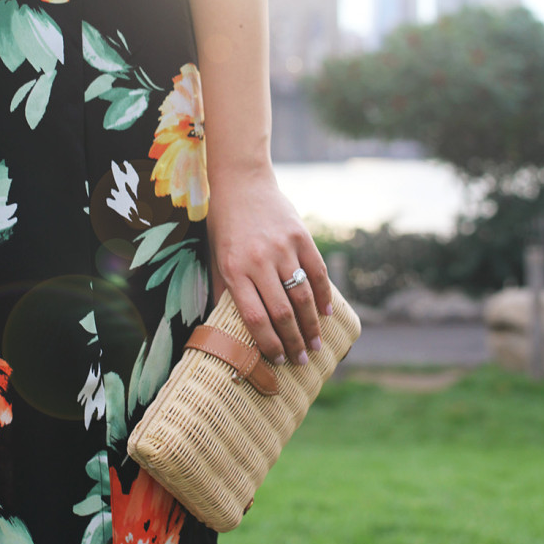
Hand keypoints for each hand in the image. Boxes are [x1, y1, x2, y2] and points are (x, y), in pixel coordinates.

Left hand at [206, 168, 331, 365]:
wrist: (241, 183)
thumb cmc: (224, 225)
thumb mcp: (216, 258)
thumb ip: (223, 291)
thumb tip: (220, 328)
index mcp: (235, 270)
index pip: (254, 317)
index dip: (268, 343)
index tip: (277, 360)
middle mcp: (259, 261)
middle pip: (282, 312)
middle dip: (294, 342)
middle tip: (301, 360)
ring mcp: (282, 248)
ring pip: (302, 296)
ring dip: (311, 326)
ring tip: (315, 344)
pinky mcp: (300, 236)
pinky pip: (316, 272)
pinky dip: (324, 296)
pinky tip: (326, 313)